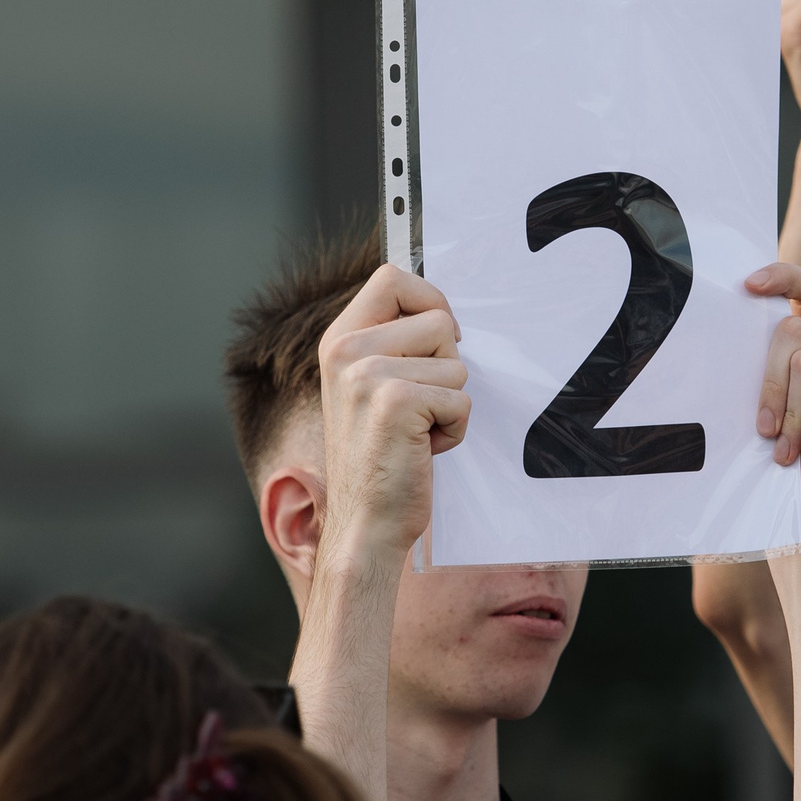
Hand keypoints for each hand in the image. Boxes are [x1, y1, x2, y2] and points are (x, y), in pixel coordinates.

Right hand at [314, 264, 471, 563]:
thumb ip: (393, 345)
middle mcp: (346, 350)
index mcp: (339, 340)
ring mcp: (368, 374)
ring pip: (456, 363)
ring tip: (416, 432)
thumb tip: (446, 314)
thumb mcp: (370, 387)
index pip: (391, 277)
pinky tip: (422, 450)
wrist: (365, 522)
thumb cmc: (380, 458)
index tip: (438, 337)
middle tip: (418, 405)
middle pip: (438, 319)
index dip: (429, 299)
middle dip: (447, 364)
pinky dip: (454, 430)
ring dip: (450, 403)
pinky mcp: (397, 401)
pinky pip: (461, 398)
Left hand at [746, 263, 800, 548]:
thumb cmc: (776, 477)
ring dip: (787, 415)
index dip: (783, 276)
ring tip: (793, 450)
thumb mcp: (760, 411)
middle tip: (767, 433)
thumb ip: (760, 370)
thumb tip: (726, 328)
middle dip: (766, 385)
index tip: (748, 285)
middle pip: (791, 332)